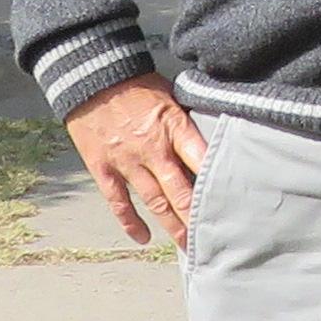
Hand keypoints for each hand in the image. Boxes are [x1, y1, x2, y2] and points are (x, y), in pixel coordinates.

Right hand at [65, 74, 209, 245]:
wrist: (90, 75)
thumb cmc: (135, 84)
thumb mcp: (171, 94)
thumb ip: (188, 122)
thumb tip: (212, 139)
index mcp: (173, 127)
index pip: (202, 161)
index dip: (216, 184)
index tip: (230, 204)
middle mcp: (151, 149)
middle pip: (180, 192)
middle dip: (197, 218)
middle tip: (212, 239)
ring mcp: (126, 161)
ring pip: (154, 202)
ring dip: (172, 225)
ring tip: (187, 245)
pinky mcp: (103, 168)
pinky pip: (118, 202)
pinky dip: (131, 223)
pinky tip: (144, 237)